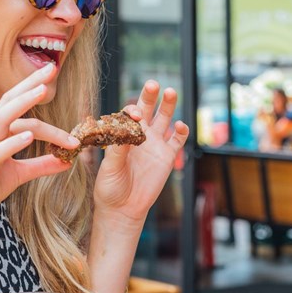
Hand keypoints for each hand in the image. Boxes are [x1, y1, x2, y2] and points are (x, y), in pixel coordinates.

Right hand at [0, 63, 78, 233]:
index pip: (15, 102)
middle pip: (9, 101)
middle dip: (30, 83)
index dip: (32, 85)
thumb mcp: (19, 173)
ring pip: (2, 118)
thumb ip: (41, 164)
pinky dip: (13, 143)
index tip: (52, 71)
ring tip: (43, 90)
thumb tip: (66, 161)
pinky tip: (29, 137)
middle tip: (51, 67)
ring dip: (23, 103)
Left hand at [92, 80, 188, 225]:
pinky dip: (181, 131)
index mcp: (123, 135)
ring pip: (164, 119)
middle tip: (153, 84)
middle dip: (150, 96)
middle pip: (147, 109)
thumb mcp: (110, 168)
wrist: (123, 208)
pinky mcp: (168, 157)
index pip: (129, 115)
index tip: (135, 115)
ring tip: (171, 92)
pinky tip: (180, 125)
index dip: (132, 111)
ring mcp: (155, 145)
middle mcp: (140, 136)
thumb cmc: (110, 187)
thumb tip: (124, 132)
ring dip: (168, 105)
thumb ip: (118, 150)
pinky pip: (177, 140)